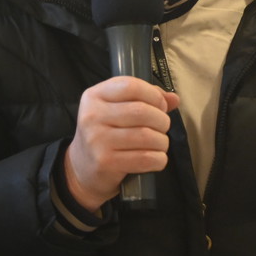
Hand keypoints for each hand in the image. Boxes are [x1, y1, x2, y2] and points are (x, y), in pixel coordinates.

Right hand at [64, 76, 179, 211]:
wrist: (82, 169)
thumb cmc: (105, 134)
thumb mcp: (116, 109)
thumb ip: (145, 99)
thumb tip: (174, 98)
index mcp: (94, 96)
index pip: (131, 86)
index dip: (153, 95)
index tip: (160, 106)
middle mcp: (93, 116)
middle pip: (142, 111)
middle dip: (162, 120)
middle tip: (161, 127)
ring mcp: (97, 140)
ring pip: (147, 136)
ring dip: (162, 141)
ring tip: (159, 143)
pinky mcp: (106, 163)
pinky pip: (145, 158)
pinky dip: (159, 159)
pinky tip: (155, 158)